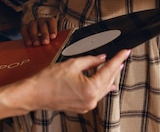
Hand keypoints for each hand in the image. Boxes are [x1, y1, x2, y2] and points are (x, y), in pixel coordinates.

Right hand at [12, 49, 129, 112]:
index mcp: (90, 89)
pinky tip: (106, 82)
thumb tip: (102, 58)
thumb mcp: (72, 64)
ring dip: (109, 76)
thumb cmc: (48, 80)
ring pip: (103, 88)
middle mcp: (91, 100)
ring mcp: (87, 105)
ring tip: (116, 66)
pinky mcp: (82, 107)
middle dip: (115, 67)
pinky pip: (97, 95)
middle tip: (122, 56)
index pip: (109, 70)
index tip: (125, 52)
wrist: (34, 94)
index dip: (118, 59)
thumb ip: (90, 60)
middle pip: (108, 80)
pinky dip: (101, 86)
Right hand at [21, 17, 57, 45]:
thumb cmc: (47, 36)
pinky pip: (24, 30)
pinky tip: (28, 43)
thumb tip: (56, 46)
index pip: (52, 22)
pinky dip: (26, 37)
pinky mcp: (25, 27)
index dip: (53, 29)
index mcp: (50, 21)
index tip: (53, 37)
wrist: (37, 33)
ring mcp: (32, 23)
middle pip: (43, 25)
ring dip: (35, 36)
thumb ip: (53, 39)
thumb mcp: (51, 36)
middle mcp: (41, 21)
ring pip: (33, 27)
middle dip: (44, 34)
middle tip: (45, 42)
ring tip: (36, 44)